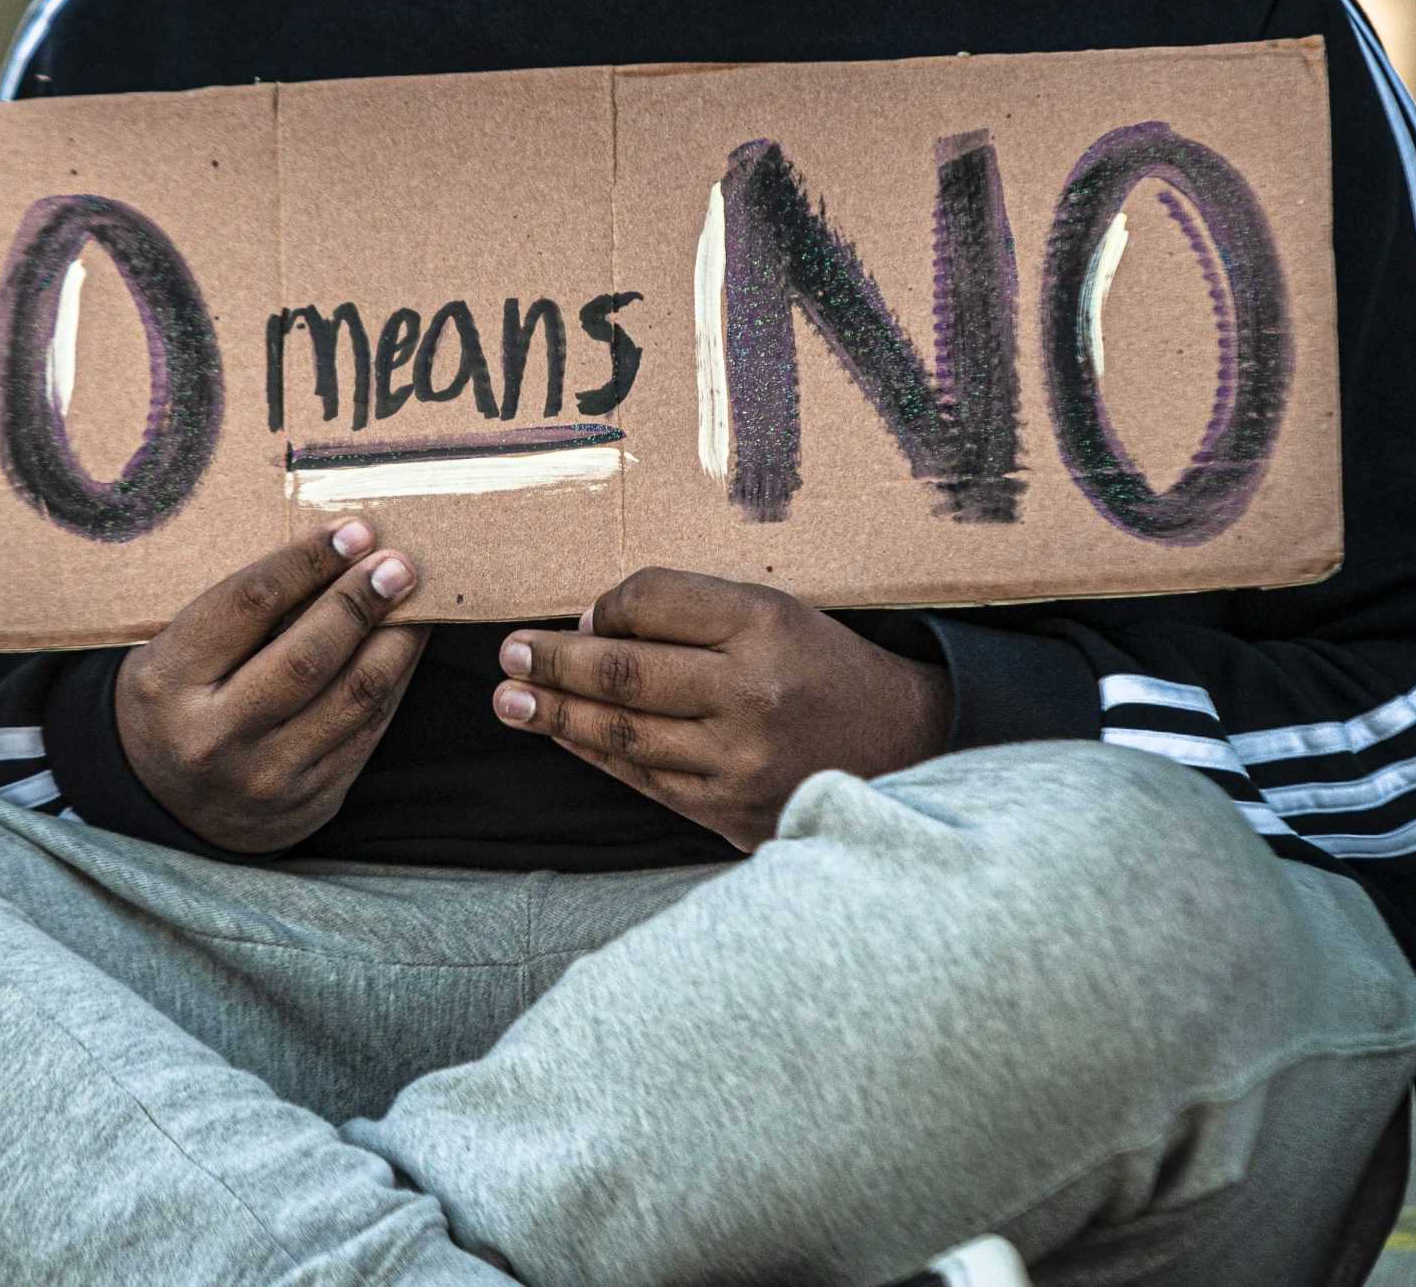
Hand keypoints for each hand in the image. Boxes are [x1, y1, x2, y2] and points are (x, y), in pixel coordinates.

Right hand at [116, 518, 428, 853]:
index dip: (307, 561)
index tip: (351, 531)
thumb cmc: (174, 704)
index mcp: (168, 682)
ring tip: (414, 600)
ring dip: (396, 638)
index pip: (248, 604)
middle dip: (360, 600)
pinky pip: (370, 729)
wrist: (166, 809)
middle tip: (396, 563)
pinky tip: (405, 644)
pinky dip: (395, 678)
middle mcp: (215, 735)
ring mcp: (267, 776)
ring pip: (354, 694)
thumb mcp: (174, 652)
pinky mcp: (311, 799)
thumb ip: (238, 612)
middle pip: (308, 654)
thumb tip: (331, 551)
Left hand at [493, 568, 951, 850]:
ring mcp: (738, 761)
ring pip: (621, 734)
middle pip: (624, 672)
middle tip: (510, 653)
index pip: (650, 603)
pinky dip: (594, 755)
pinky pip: (642, 778)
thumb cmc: (827, 671)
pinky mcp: (730, 812)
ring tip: (511, 701)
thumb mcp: (777, 612)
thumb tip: (591, 627)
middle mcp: (750, 693)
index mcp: (766, 624)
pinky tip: (562, 737)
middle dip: (554, 664)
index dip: (603, 608)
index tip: (576, 617)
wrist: (905, 753)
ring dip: (554, 716)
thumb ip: (691, 613)